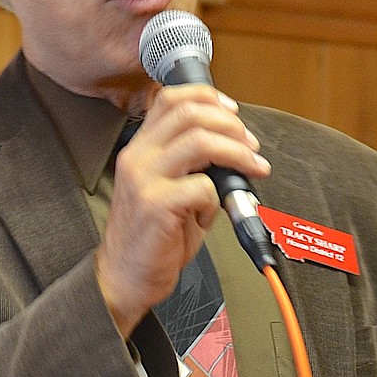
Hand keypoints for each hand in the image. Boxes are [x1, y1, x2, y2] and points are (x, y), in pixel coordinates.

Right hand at [95, 84, 269, 336]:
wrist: (124, 278)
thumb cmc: (151, 238)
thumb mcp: (167, 189)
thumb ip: (192, 165)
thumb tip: (233, 148)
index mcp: (140, 149)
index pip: (170, 99)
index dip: (208, 98)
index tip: (233, 112)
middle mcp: (137, 158)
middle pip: (189, 112)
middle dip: (231, 124)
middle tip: (250, 146)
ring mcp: (144, 180)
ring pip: (200, 141)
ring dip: (236, 152)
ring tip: (252, 168)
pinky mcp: (156, 205)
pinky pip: (203, 186)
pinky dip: (216, 198)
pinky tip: (208, 215)